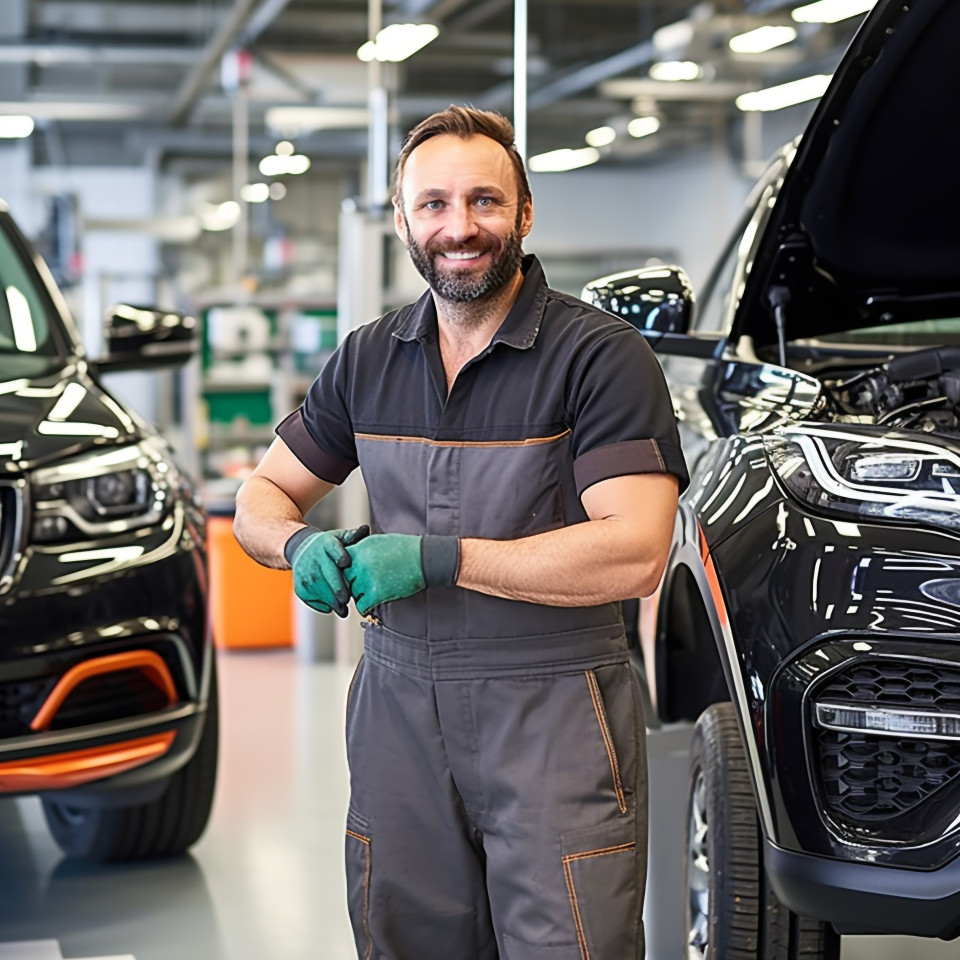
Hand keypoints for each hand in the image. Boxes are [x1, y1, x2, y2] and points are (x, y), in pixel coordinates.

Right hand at [287, 525, 368, 615]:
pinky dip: (325, 606)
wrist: (300, 550)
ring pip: (322, 592)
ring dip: (334, 603)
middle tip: (348, 599)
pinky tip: (333, 606)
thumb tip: (365, 529)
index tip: (346, 563)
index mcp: (326, 544)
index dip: (341, 557)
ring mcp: (305, 575)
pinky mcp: (300, 589)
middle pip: (330, 577)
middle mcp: (314, 559)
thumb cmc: (326, 546)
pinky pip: (314, 601)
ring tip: (344, 609)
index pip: (334, 551)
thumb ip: (352, 536)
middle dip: (340, 590)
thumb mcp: (338, 537)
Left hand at [345, 534, 459, 616]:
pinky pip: (361, 606)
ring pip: (351, 593)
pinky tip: (371, 605)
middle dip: (348, 585)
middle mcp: (360, 562)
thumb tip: (348, 558)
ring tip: (367, 596)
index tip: (347, 576)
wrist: (425, 559)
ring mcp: (367, 578)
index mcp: (360, 548)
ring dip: (358, 596)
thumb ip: (361, 549)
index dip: (342, 571)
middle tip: (356, 589)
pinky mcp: (377, 593)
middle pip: (342, 579)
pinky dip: (365, 608)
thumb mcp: (378, 542)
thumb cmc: (405, 549)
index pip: (338, 563)